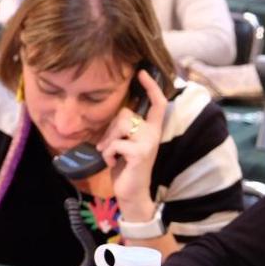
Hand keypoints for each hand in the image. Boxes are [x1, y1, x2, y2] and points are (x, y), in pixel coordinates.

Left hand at [99, 70, 168, 222]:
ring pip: (119, 125)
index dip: (151, 87)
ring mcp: (148, 142)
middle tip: (108, 146)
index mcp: (151, 129)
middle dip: (109, 129)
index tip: (142, 72)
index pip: (157, 103)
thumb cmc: (125, 167)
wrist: (132, 193)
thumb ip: (124, 128)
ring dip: (108, 141)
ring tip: (111, 154)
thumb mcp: (125, 143)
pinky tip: (114, 163)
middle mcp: (153, 133)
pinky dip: (108, 155)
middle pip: (125, 113)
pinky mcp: (140, 153)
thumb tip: (116, 113)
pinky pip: (114, 144)